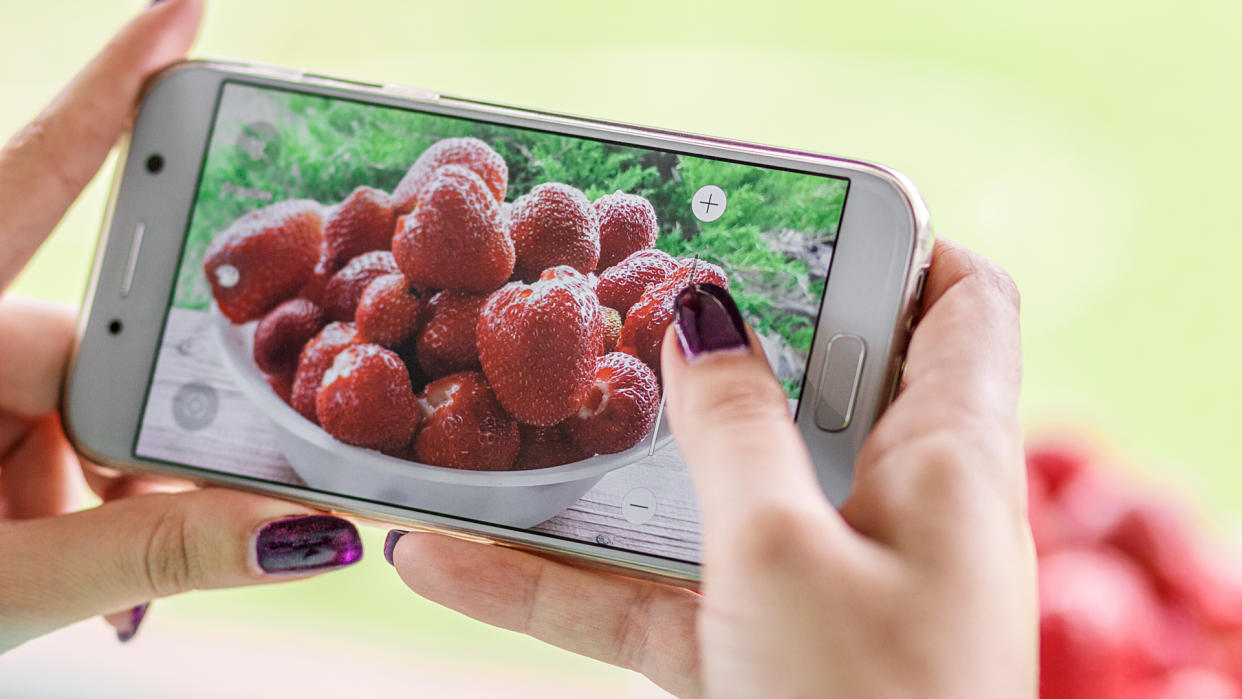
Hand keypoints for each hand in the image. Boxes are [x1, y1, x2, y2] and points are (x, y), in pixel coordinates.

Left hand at [0, 0, 361, 651]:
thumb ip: (152, 553)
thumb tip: (307, 531)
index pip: (22, 187)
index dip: (103, 100)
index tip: (182, 15)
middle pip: (85, 346)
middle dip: (133, 445)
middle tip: (128, 527)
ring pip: (79, 405)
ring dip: (108, 495)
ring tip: (91, 581)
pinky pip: (51, 438)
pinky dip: (83, 505)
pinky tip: (75, 568)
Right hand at [388, 240, 1034, 696]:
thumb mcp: (784, 554)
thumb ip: (736, 429)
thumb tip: (702, 313)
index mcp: (946, 455)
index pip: (957, 302)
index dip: (887, 240)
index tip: (780, 215)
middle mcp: (886, 509)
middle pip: (807, 386)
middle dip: (711, 338)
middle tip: (606, 292)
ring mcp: (811, 585)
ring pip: (700, 497)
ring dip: (600, 466)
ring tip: (492, 409)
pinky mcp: (748, 654)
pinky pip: (648, 597)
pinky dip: (555, 582)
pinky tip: (439, 558)